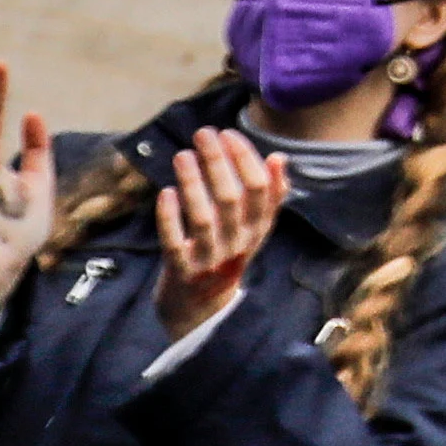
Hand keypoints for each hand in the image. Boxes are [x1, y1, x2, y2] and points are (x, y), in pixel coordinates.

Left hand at [147, 128, 278, 336]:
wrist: (200, 311)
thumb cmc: (225, 256)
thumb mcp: (252, 230)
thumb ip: (269, 197)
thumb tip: (280, 158)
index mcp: (256, 230)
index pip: (260, 190)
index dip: (245, 158)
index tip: (229, 134)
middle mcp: (237, 244)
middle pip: (232, 199)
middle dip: (218, 162)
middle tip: (203, 134)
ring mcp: (209, 260)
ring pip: (204, 218)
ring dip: (193, 183)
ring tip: (182, 155)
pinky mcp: (181, 272)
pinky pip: (174, 243)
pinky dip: (169, 217)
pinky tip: (165, 192)